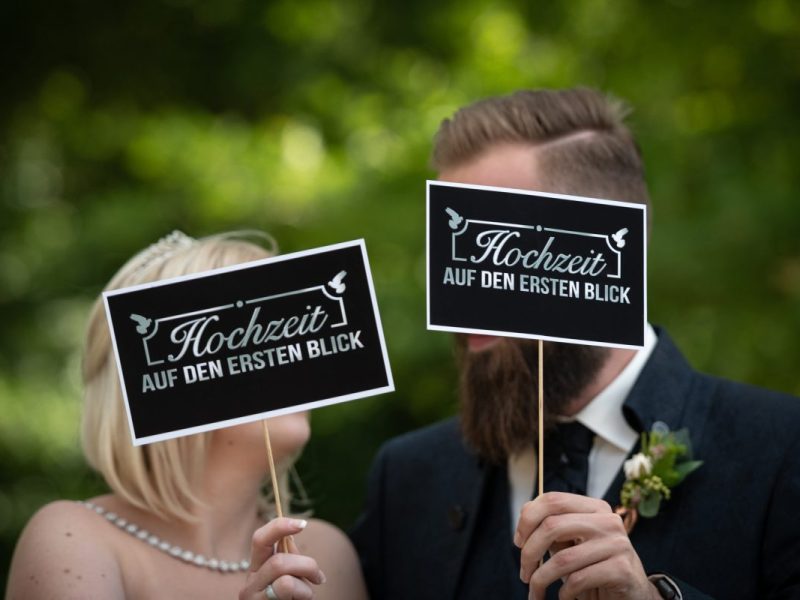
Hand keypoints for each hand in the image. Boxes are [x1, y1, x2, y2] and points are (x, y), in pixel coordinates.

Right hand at [239, 517, 326, 599]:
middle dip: (306, 566)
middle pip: (278, 561)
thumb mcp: (290, 576)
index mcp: (257, 568)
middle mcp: (250, 583)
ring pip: (286, 580)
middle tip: (318, 577)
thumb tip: (292, 534)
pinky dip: (303, 594)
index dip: (280, 526)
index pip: (260, 538)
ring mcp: (254, 599)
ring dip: (305, 586)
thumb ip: (290, 557)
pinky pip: (287, 590)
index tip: (303, 524)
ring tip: (307, 594)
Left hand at [514, 492, 658, 599]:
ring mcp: (617, 544)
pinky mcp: (622, 570)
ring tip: (535, 592)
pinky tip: (564, 597)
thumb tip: (525, 515)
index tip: (518, 542)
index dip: (528, 519)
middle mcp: (608, 520)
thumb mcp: (572, 543)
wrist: (632, 594)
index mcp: (594, 507)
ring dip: (541, 580)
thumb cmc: (594, 566)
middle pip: (552, 526)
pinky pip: (578, 580)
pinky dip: (564, 593)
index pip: (552, 500)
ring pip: (562, 559)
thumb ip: (552, 527)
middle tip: (523, 573)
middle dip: (529, 552)